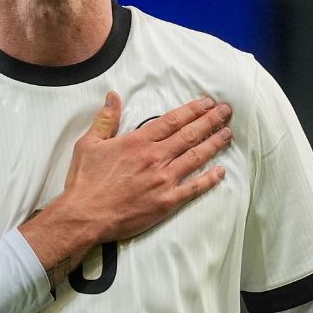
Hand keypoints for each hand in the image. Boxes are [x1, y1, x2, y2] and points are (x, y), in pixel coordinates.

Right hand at [22, 92, 231, 283]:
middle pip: (189, 135)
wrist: (85, 215)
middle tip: (226, 111)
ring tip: (228, 134)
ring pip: (195, 157)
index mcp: (138, 142)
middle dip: (210, 121)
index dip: (192, 110)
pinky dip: (209, 179)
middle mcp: (155, 158)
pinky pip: (194, 188)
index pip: (172, 121)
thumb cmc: (85, 181)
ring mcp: (163, 180)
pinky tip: (221, 171)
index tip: (207, 102)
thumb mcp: (89, 144)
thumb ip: (105, 119)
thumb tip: (113, 96)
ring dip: (214, 144)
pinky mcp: (166, 201)